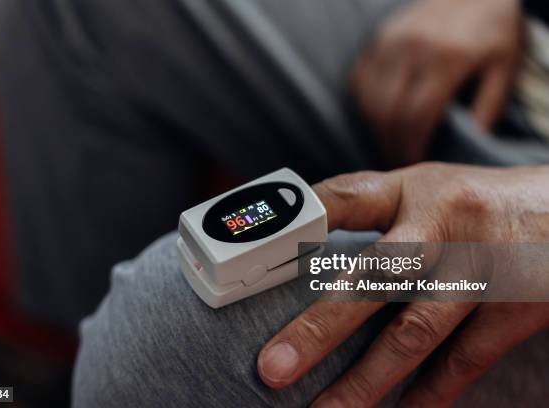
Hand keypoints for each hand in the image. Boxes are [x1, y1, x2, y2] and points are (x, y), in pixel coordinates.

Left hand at [257, 163, 548, 406]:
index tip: (255, 253)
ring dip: (367, 380)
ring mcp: (481, 270)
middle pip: (372, 279)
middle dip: (319, 328)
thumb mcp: (422, 188)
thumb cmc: (474, 203)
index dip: (300, 221)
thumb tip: (304, 239)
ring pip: (415, 333)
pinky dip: (429, 393)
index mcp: (413, 189)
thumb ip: (370, 211)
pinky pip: (464, 360)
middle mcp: (444, 226)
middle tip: (273, 369)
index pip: (344, 198)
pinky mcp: (515, 308)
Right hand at [351, 0, 522, 166]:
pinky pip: (359, 82)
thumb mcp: (504, 68)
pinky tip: (380, 119)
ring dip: (375, 129)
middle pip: (388, 112)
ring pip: (369, 100)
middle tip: (398, 161)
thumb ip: (488, 107)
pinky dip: (365, 106)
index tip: (414, 164)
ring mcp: (390, 41)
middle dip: (390, 144)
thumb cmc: (491, 32)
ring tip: (389, 144)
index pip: (416, 116)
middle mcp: (412, 47)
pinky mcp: (377, 39)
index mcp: (446, 58)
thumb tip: (468, 145)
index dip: (411, 147)